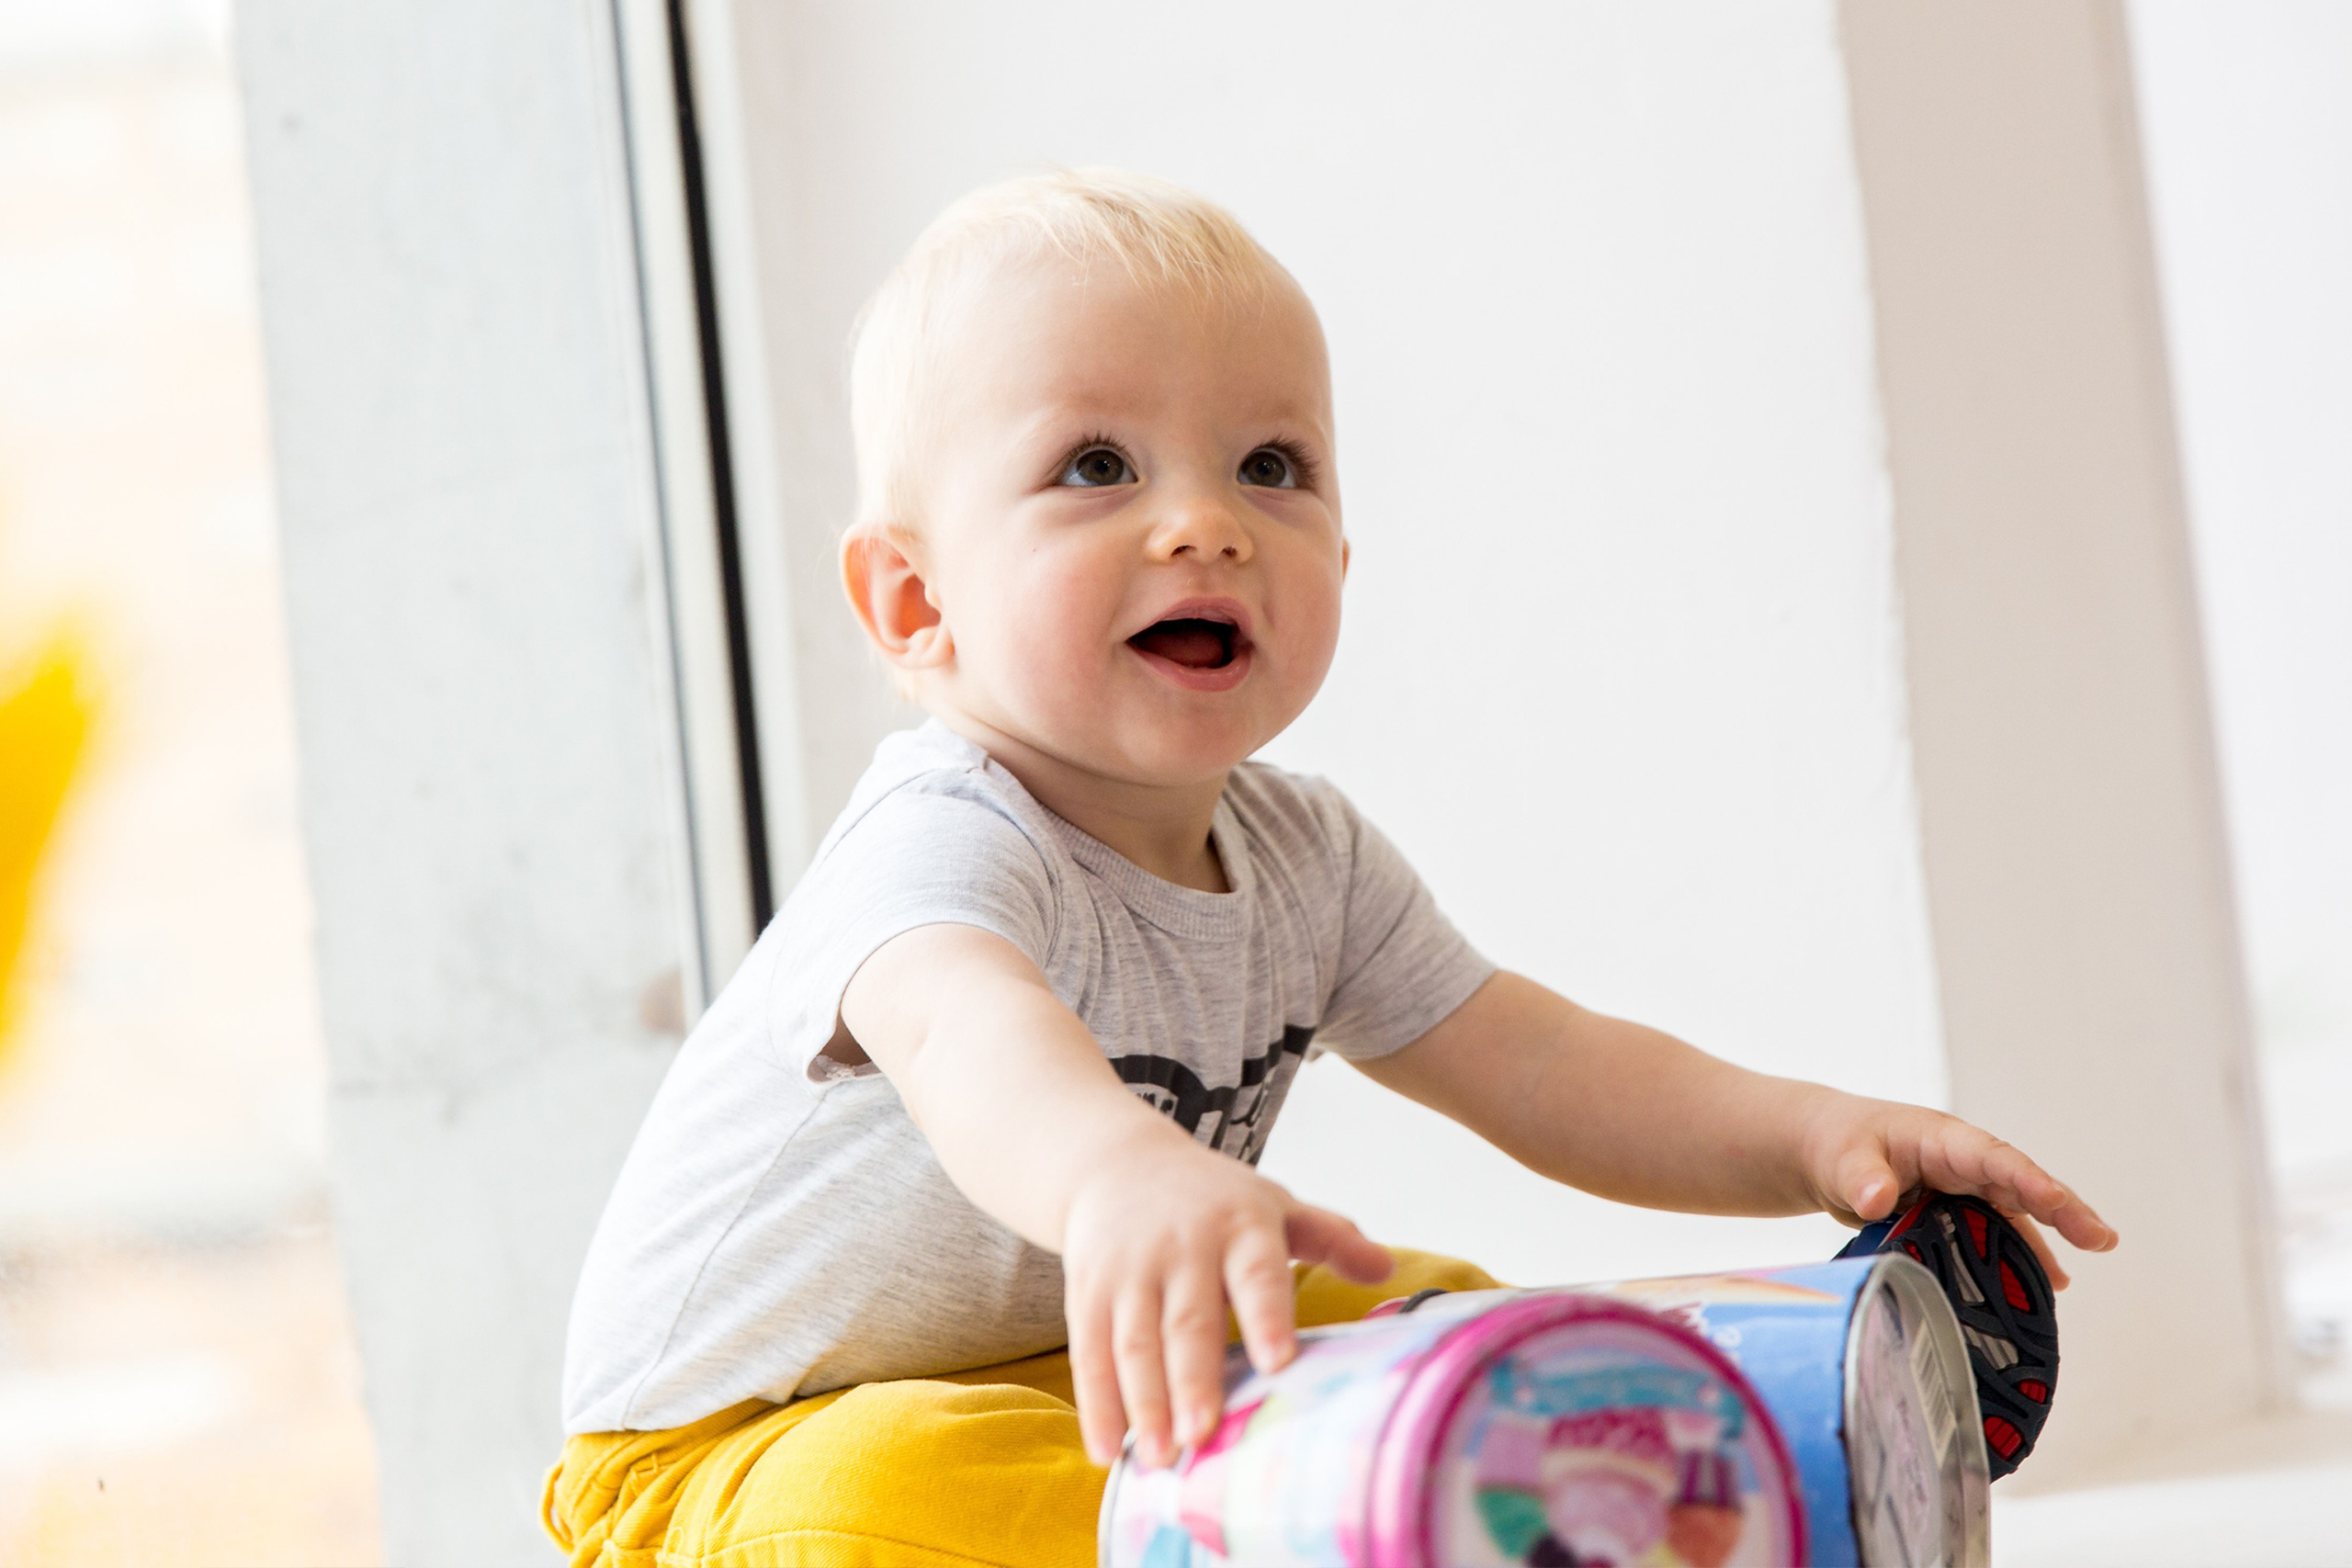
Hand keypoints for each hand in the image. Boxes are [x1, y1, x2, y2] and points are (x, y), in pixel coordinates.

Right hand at [1060, 1138, 1391, 1467]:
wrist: (1114, 1162)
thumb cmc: (1211, 1198)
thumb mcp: (1273, 1204)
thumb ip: (1330, 1237)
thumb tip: (1387, 1269)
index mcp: (1240, 1226)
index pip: (1256, 1272)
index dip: (1266, 1315)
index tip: (1278, 1362)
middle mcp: (1182, 1247)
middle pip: (1186, 1319)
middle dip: (1191, 1379)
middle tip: (1202, 1435)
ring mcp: (1129, 1270)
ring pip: (1133, 1341)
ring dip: (1142, 1402)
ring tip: (1158, 1457)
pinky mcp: (1087, 1290)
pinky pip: (1088, 1350)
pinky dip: (1095, 1403)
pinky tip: (1107, 1450)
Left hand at [1800, 1095, 2118, 1287]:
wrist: (1823, 1152)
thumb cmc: (1837, 1144)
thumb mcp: (1844, 1157)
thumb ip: (1861, 1176)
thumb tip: (1877, 1199)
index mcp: (1942, 1140)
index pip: (1991, 1157)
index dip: (2024, 1178)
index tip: (2055, 1199)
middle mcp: (1961, 1164)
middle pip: (2019, 1185)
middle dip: (2062, 1211)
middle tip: (2102, 1239)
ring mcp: (1961, 1190)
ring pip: (2012, 1214)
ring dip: (2046, 1243)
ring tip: (2070, 1282)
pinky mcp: (1953, 1214)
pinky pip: (1993, 1235)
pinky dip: (2016, 1258)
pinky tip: (2042, 1287)